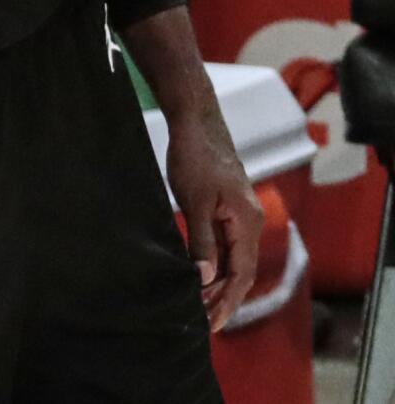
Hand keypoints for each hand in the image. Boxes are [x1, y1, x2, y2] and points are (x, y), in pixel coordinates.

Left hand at [167, 111, 263, 331]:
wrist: (195, 118)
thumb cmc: (195, 155)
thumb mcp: (194, 200)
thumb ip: (202, 240)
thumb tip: (205, 278)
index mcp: (247, 221)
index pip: (243, 274)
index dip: (229, 301)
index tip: (214, 325)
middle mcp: (249, 220)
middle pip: (241, 270)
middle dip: (224, 298)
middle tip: (203, 323)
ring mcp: (239, 213)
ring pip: (232, 258)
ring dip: (218, 282)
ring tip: (198, 305)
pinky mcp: (226, 205)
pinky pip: (224, 243)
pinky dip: (214, 262)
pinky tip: (199, 274)